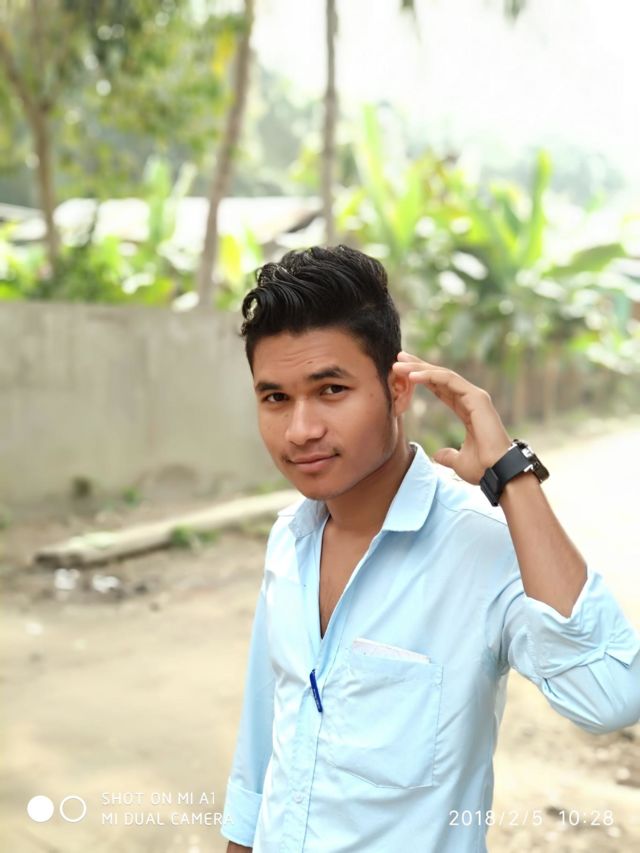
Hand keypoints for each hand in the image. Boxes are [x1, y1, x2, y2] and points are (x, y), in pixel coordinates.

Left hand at [392, 351, 512, 484]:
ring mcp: (475, 397)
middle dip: (418, 366)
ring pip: (443, 375)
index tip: (403, 372)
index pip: (441, 388)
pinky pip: (449, 380)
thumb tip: (439, 455)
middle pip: (440, 377)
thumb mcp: (458, 462)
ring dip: (419, 368)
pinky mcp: (477, 398)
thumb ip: (448, 455)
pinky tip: (413, 376)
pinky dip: (430, 376)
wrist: (498, 472)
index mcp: (467, 410)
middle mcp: (471, 399)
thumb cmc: (483, 468)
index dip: (423, 378)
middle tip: (399, 358)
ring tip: (399, 365)